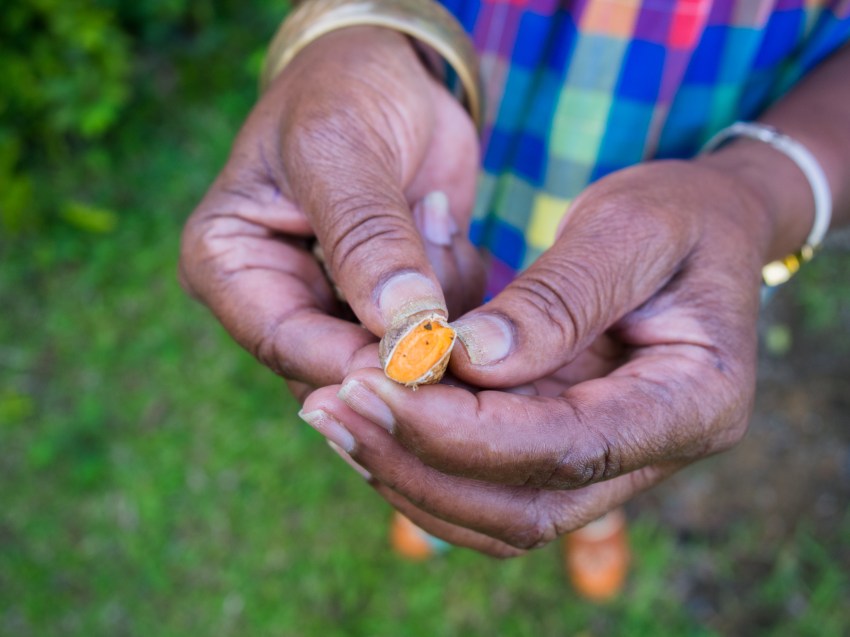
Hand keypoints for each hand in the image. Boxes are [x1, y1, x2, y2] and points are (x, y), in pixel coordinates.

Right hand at [179, 26, 483, 391]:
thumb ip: (366, 236)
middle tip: (454, 304)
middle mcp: (276, 297)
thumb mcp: (338, 147)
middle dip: (403, 339)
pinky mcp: (388, 302)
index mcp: (229, 264)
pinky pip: (434, 330)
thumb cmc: (340, 91)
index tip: (423, 358)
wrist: (392, 76)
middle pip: (338, 364)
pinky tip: (444, 221)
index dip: (352, 362)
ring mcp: (335, 305)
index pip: (283, 342)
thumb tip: (403, 325)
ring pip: (393, 354)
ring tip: (432, 210)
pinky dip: (456, 286)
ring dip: (435, 299)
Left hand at [301, 158, 773, 555]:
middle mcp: (654, 454)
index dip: (462, 429)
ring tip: (330, 413)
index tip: (373, 379)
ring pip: (495, 513)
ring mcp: (607, 460)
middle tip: (329, 406)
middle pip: (523, 505)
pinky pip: (486, 483)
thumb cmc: (679, 213)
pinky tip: (365, 413)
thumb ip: (558, 299)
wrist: (706, 226)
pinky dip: (421, 460)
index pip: (566, 449)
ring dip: (406, 473)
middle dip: (416, 462)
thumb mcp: (630, 228)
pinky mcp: (562, 445)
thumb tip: (467, 361)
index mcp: (694, 403)